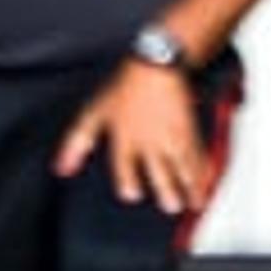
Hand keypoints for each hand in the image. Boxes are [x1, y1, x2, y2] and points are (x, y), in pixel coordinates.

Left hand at [54, 61, 211, 214]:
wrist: (158, 63)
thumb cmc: (127, 84)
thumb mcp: (95, 112)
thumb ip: (77, 143)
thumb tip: (62, 169)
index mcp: (125, 140)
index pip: (124, 168)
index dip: (128, 183)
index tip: (132, 196)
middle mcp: (149, 143)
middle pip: (159, 175)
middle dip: (166, 192)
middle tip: (171, 206)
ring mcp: (170, 138)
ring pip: (181, 169)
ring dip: (189, 187)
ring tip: (194, 202)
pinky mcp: (188, 130)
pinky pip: (198, 156)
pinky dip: (204, 170)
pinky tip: (208, 179)